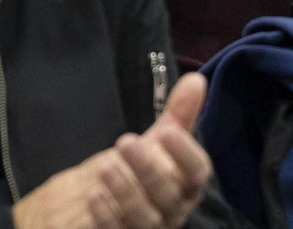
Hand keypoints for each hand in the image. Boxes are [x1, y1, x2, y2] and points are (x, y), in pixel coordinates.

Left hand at [13, 73, 211, 228]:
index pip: (198, 172)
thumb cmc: (143, 165)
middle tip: (125, 141)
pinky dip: (107, 216)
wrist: (110, 196)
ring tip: (106, 166)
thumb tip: (196, 79)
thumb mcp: (160, 138)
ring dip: (125, 192)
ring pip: (146, 219)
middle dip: (149, 170)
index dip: (185, 153)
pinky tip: (94, 195)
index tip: (167, 130)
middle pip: (170, 196)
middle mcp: (173, 209)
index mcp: (187, 183)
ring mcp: (150, 227)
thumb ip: (179, 113)